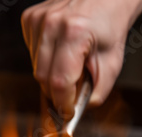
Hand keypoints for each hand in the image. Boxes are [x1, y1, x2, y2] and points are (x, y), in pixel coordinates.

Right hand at [21, 0, 141, 114]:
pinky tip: (60, 50)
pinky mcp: (29, 18)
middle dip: (57, 91)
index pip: (59, 82)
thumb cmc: (110, 27)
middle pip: (43, 77)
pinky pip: (32, 53)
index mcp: (75, 33)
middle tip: (72, 91)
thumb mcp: (112, 63)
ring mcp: (38, 19)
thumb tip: (78, 110)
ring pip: (36, 67)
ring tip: (70, 64)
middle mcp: (53, 23)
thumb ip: (97, 92)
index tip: (68, 112)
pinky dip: (45, 59)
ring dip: (51, 74)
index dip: (63, 103)